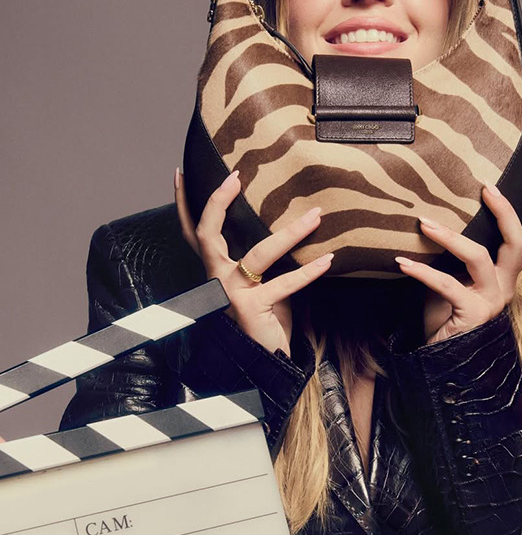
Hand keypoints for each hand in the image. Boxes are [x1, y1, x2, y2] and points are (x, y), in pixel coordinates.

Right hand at [174, 168, 332, 356]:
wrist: (261, 360)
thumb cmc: (263, 318)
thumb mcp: (259, 283)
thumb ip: (262, 258)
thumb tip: (288, 223)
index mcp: (215, 269)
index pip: (193, 233)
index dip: (182, 205)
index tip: (180, 174)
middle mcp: (217, 278)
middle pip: (208, 234)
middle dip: (218, 202)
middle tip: (234, 177)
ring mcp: (231, 293)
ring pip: (259, 253)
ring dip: (291, 232)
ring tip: (315, 215)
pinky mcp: (252, 308)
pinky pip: (285, 284)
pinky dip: (309, 271)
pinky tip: (327, 260)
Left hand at [396, 183, 521, 343]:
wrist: (439, 359)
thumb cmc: (444, 314)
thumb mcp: (455, 277)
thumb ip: (457, 254)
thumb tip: (436, 216)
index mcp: (506, 277)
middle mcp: (505, 287)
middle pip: (517, 244)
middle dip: (505, 212)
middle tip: (488, 188)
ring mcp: (491, 301)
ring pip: (480, 258)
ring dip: (450, 237)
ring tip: (424, 223)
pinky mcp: (471, 314)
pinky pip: (447, 285)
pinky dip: (422, 272)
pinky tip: (404, 262)